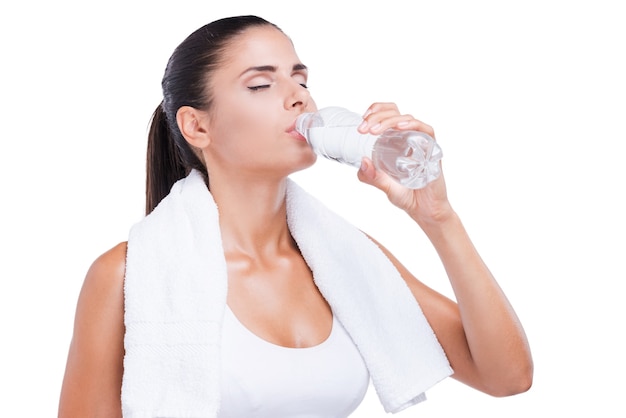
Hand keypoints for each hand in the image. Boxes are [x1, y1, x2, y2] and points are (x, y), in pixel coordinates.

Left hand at [356, 102, 453, 224]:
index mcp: (396, 141)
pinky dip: (413, 125)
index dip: (375, 111)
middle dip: (377, 116)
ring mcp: (421, 142)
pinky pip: (426, 130)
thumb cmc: (406, 195)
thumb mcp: (382, 185)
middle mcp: (409, 138)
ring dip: (389, 121)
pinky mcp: (432, 150)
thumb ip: (370, 176)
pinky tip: (400, 127)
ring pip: (407, 119)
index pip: (387, 115)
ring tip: (374, 130)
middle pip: (395, 113)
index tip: (362, 120)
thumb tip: (362, 160)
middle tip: (364, 129)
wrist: (424, 210)